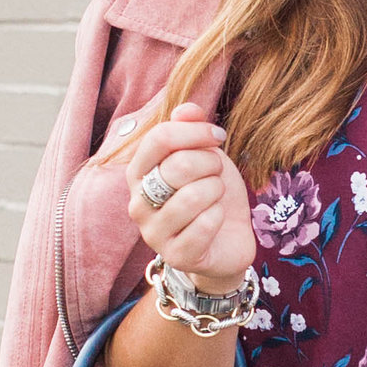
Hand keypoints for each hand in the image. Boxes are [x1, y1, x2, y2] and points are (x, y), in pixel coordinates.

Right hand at [121, 105, 256, 296]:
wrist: (228, 239)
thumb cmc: (211, 193)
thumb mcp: (205, 154)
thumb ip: (191, 129)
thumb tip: (186, 110)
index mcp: (139, 173)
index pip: (159, 139)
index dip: (195, 132)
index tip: (218, 135)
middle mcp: (138, 203)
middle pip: (178, 166)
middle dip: (211, 164)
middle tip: (216, 173)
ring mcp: (153, 233)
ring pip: (193, 196)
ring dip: (216, 190)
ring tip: (216, 196)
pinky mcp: (176, 256)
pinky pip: (204, 225)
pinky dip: (219, 216)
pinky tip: (216, 220)